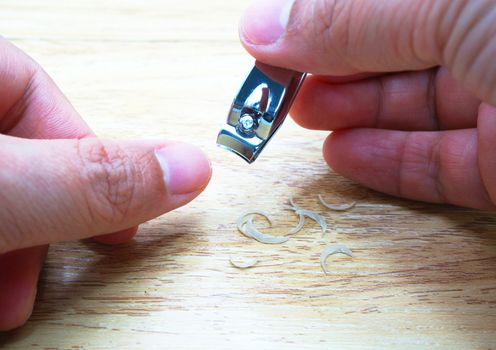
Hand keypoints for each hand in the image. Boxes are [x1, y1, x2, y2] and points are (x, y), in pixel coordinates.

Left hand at [0, 38, 210, 329]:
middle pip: (21, 153)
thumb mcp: (0, 191)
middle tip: (51, 268)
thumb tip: (188, 170)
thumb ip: (88, 180)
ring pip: (1, 195)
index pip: (39, 91)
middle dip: (47, 218)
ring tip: (9, 300)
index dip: (84, 156)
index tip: (112, 220)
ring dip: (14, 248)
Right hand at [240, 0, 495, 210]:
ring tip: (303, 117)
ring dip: (353, 118)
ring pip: (419, 114)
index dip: (330, 20)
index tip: (273, 41)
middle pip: (403, 56)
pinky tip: (344, 155)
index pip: (390, 6)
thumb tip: (263, 27)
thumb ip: (357, 17)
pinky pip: (443, 169)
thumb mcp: (453, 6)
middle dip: (336, 71)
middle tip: (283, 87)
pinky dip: (389, 165)